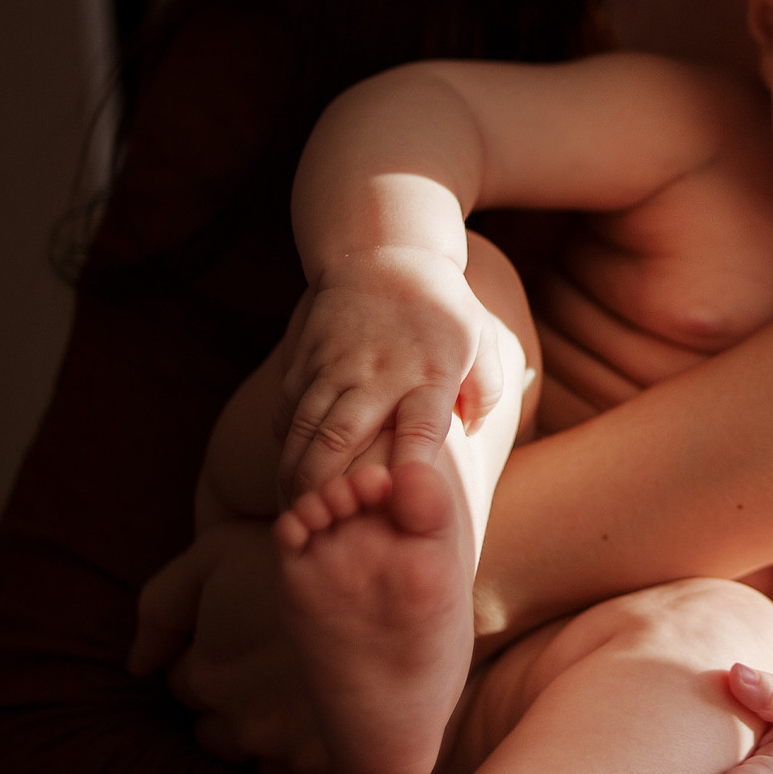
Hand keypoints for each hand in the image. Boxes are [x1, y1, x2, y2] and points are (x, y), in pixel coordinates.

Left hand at [129, 517, 338, 773]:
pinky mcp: (343, 766)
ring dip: (273, 730)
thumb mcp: (215, 554)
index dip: (207, 653)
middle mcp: (243, 724)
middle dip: (234, 700)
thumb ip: (161, 606)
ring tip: (304, 688)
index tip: (243, 629)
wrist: (397, 572)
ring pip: (262, 758)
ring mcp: (294, 752)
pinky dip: (315, 752)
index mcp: (207, 676)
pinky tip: (334, 714)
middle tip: (273, 660)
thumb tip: (137, 664)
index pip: (183, 682)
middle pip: (216, 729)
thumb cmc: (298, 556)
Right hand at [278, 248, 519, 499]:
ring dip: (295, 474)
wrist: (381, 250)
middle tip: (323, 523)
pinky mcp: (305, 360)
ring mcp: (335, 366)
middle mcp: (378, 372)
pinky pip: (287, 409)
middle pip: (341, 436)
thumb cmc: (441, 307)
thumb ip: (488, 388)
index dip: (409, 467)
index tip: (400, 502)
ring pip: (304, 429)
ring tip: (297, 512)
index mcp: (428, 372)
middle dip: (326, 485)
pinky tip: (287, 473)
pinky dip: (284, 445)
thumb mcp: (481, 339)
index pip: (420, 427)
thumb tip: (472, 429)